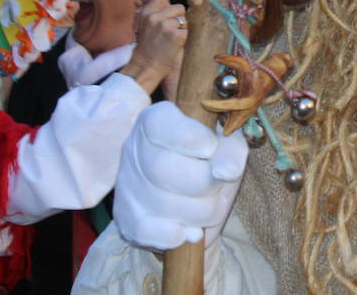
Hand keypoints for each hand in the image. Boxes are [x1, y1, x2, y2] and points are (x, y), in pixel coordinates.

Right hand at [113, 102, 247, 250]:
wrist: (193, 196)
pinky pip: (146, 231)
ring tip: (211, 208)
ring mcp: (126, 185)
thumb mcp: (227, 146)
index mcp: (154, 121)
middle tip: (218, 186)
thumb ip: (231, 151)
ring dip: (199, 212)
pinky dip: (175, 235)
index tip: (210, 148)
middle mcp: (133, 149)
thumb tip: (227, 171)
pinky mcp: (126, 219)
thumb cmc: (210, 161)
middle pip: (161, 168)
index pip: (159, 124)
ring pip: (160, 203)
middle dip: (203, 183)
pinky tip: (192, 232)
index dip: (186, 137)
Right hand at [120, 0, 187, 94]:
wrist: (145, 66)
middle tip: (171, 30)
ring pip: (184, 19)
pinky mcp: (176, 35)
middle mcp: (154, 16)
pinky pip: (187, 31)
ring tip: (170, 38)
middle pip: (179, 8)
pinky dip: (183, 37)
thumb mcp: (143, 24)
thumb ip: (154, 10)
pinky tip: (173, 45)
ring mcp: (165, 26)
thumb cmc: (147, 46)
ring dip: (181, 28)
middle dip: (180, 18)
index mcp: (146, 11)